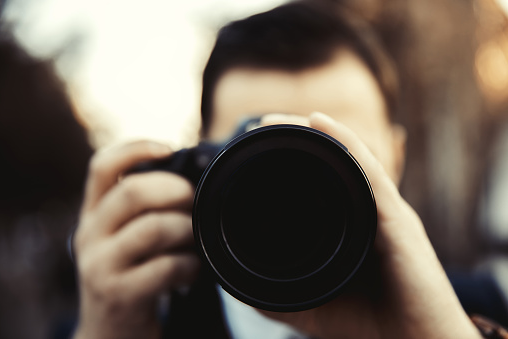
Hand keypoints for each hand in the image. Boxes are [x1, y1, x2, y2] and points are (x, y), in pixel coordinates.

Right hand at [73, 141, 200, 338]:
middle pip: (132, 192)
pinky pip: (165, 267)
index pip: (101, 166)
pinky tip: (193, 270)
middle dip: (175, 190)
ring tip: (196, 238)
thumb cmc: (129, 276)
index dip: (135, 148)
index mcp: (93, 214)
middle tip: (194, 201)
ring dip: (186, 229)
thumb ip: (144, 210)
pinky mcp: (119, 294)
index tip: (170, 147)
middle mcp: (90, 234)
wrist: (109, 333)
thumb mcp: (123, 239)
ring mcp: (100, 265)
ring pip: (152, 228)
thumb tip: (192, 180)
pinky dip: (189, 265)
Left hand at [259, 113, 480, 338]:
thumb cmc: (368, 327)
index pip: (323, 180)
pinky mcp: (398, 221)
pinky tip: (319, 123)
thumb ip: (276, 293)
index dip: (294, 158)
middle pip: (335, 160)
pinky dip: (345, 143)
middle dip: (299, 137)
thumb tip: (233, 282)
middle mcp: (371, 213)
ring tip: (277, 120)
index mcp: (355, 228)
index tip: (257, 146)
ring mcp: (386, 213)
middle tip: (261, 124)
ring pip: (350, 157)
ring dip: (314, 133)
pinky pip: (369, 171)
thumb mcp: (311, 304)